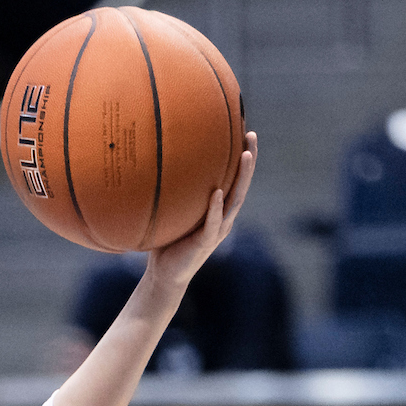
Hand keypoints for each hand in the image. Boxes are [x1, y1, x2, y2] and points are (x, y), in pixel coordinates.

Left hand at [146, 131, 258, 290]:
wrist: (165, 274)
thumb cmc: (167, 241)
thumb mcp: (172, 212)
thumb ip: (172, 192)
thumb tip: (154, 161)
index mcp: (219, 209)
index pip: (235, 179)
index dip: (242, 157)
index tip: (244, 131)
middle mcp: (223, 217)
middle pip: (242, 184)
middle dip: (249, 160)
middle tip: (251, 135)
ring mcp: (217, 230)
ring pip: (235, 201)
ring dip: (242, 178)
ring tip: (245, 156)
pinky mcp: (205, 242)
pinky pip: (213, 223)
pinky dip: (216, 209)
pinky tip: (218, 192)